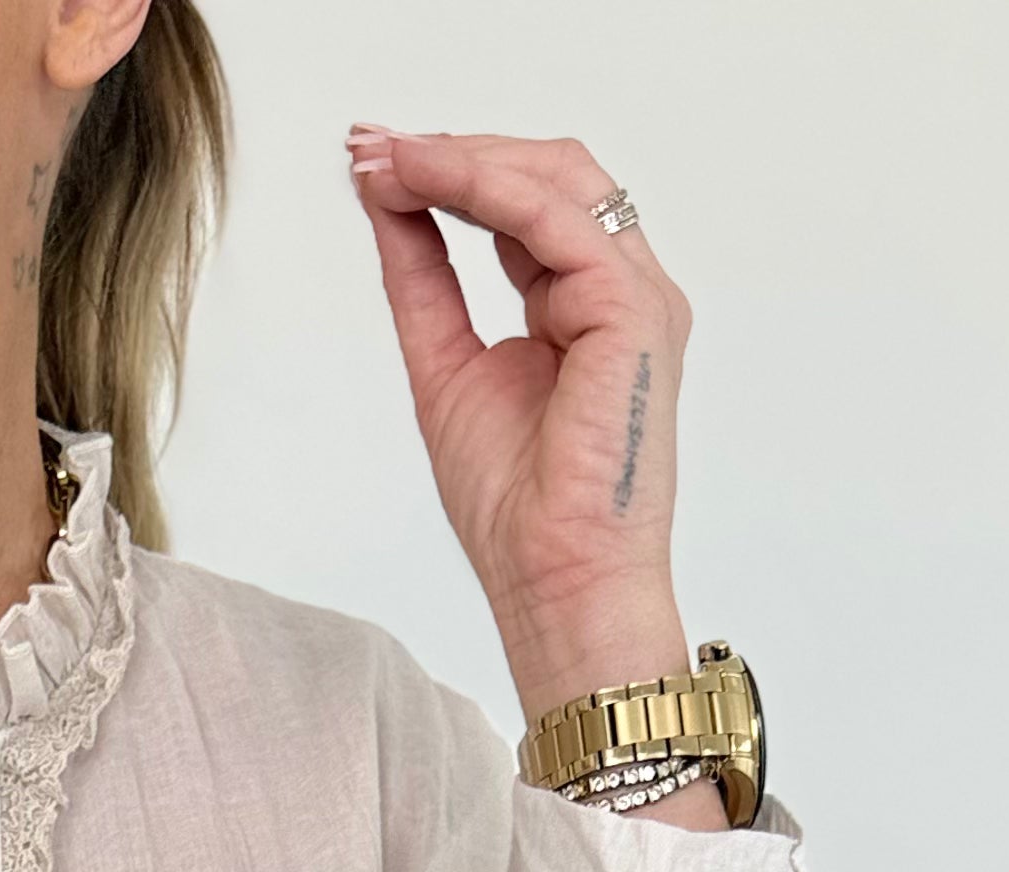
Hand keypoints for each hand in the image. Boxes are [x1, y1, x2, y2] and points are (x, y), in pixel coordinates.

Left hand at [348, 125, 698, 734]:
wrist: (555, 587)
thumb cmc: (518, 513)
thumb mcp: (443, 364)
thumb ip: (423, 277)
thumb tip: (385, 200)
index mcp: (584, 308)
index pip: (525, 205)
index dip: (451, 172)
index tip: (372, 162)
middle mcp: (620, 292)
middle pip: (550, 174)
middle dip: (455, 150)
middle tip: (372, 148)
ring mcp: (636, 298)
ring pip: (556, 180)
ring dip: (462, 158)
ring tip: (387, 160)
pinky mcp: (632, 312)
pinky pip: (556, 220)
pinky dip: (485, 189)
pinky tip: (426, 183)